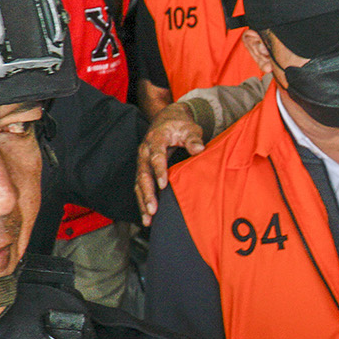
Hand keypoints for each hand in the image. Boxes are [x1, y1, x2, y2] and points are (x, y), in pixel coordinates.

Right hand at [136, 104, 205, 224]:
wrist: (166, 120)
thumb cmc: (179, 125)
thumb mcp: (189, 127)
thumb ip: (193, 138)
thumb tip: (199, 148)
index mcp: (155, 139)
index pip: (156, 156)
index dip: (159, 170)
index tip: (163, 184)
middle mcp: (144, 151)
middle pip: (143, 174)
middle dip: (147, 192)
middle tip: (152, 209)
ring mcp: (142, 162)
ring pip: (139, 183)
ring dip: (143, 201)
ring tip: (148, 218)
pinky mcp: (144, 170)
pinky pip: (140, 187)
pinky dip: (142, 202)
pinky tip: (147, 217)